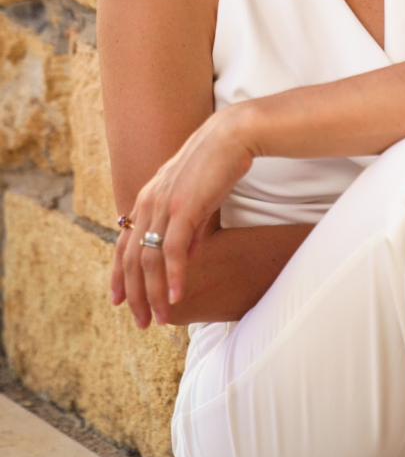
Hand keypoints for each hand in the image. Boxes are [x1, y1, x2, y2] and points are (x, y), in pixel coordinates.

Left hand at [110, 103, 253, 327]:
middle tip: (142, 321)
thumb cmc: (219, 162)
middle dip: (134, 294)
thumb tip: (185, 255)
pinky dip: (173, 277)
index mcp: (148, 197)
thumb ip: (188, 226)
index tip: (118, 300)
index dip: (119, 274)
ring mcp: (164, 205)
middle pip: (132, 258)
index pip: (123, 243)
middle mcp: (149, 202)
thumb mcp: (196, 195)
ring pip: (149, 260)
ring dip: (154, 293)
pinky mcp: (184, 208)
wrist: (232, 135)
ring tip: (162, 317)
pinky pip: (172, 250)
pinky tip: (177, 296)